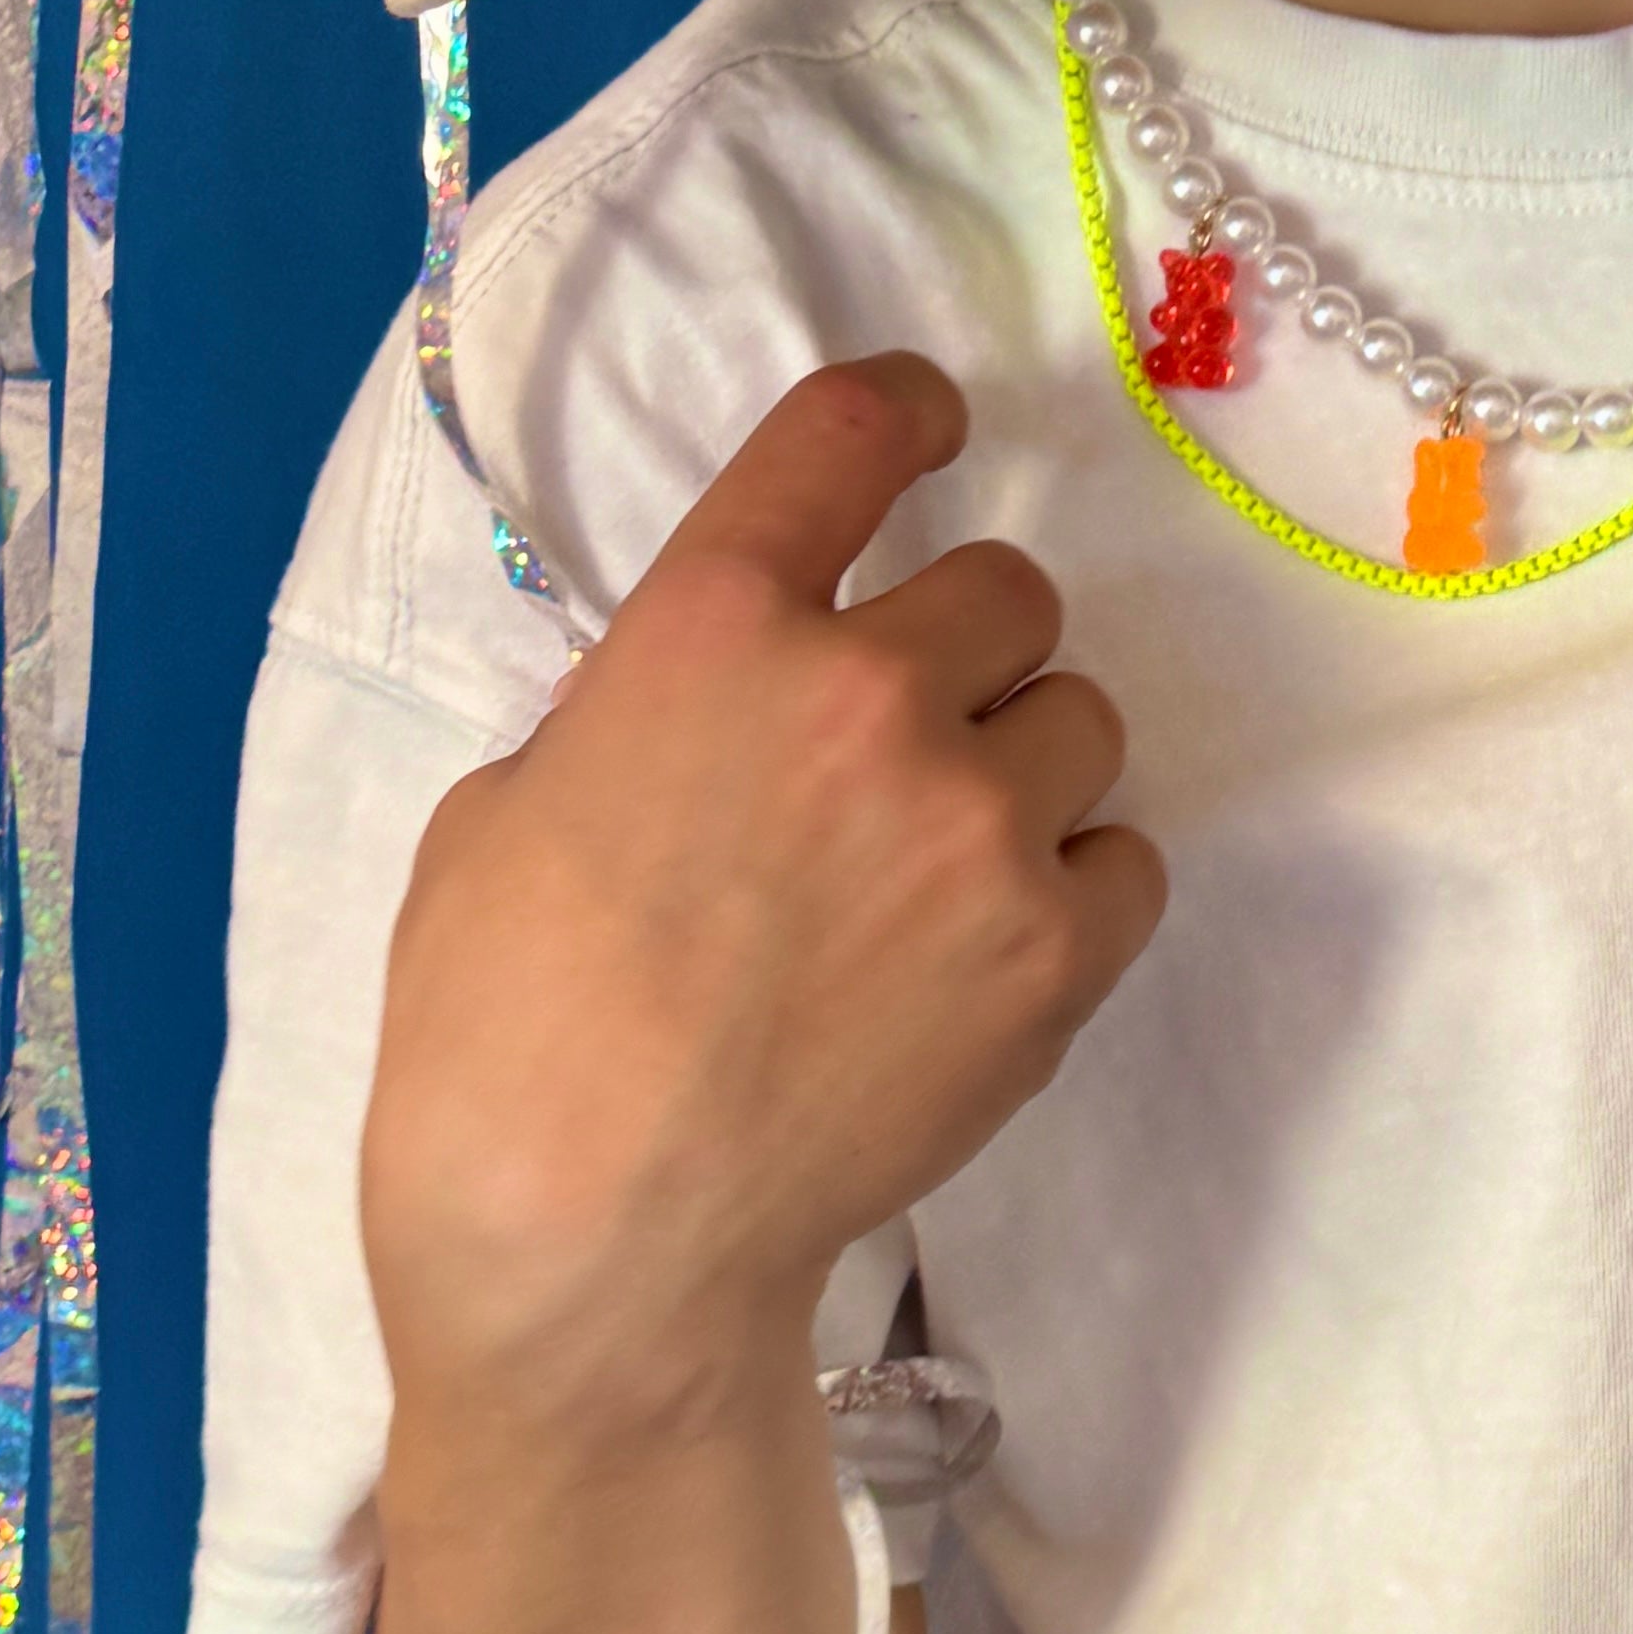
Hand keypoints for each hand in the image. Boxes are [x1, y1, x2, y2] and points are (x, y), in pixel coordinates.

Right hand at [365, 354, 1164, 1414]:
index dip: (912, 410)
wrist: (593, 1223)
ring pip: (1082, 721)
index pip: (851, 434)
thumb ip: (646, 709)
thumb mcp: (515, 803)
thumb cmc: (504, 1021)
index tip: (940, 420)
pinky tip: (990, 949)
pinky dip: (1076, 892)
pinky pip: (1129, 863)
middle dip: (964, 650)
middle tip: (908, 739)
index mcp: (712, 625)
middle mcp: (865, 692)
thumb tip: (721, 700)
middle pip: (1009, 590)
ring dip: (1028, 769)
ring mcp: (976, 825)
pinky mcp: (1052, 954)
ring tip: (943, 864)